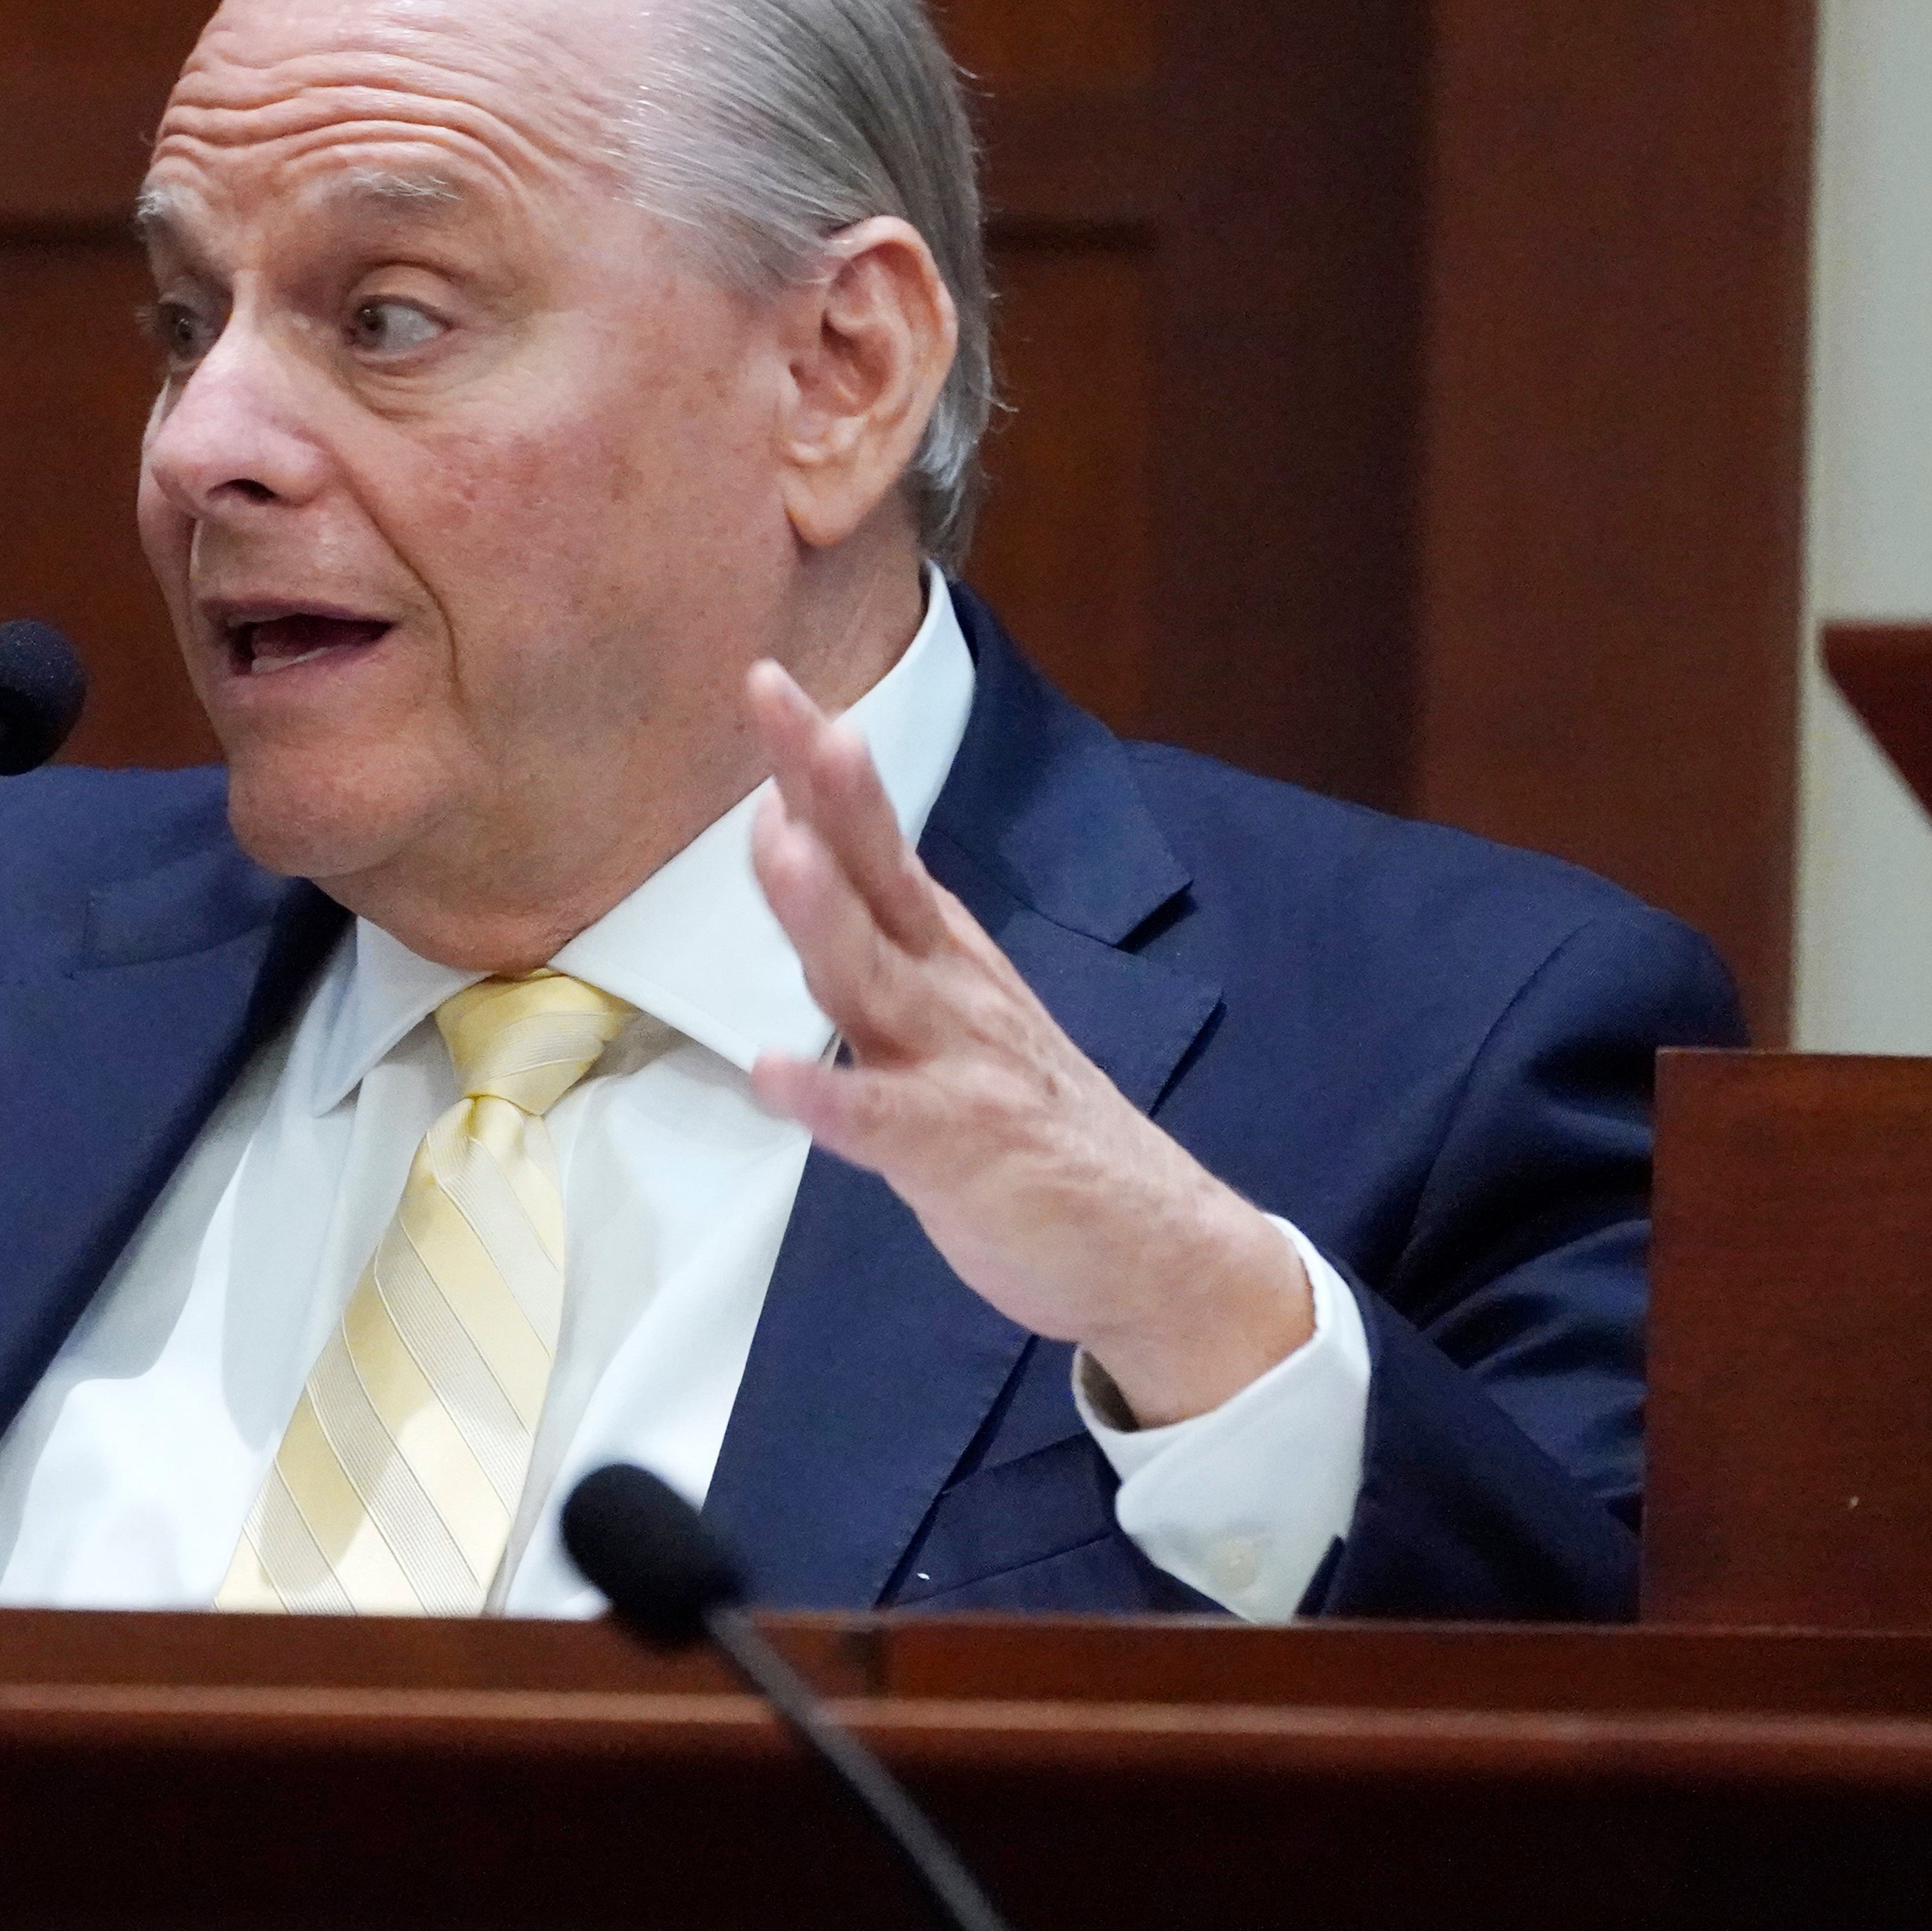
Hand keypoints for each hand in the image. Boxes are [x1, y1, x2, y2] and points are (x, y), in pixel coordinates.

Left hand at [739, 660, 1307, 1424]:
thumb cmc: (1034, 1126)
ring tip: (778, 848)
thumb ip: (874, 942)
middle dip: (821, 791)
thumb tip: (794, 848)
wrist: (1158, 1246)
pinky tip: (773, 1071)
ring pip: (875, 979)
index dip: (819, 767)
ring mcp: (958, 1067)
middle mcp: (948, 991)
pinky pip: (881, 1122)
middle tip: (779, 701)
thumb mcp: (952, 1012)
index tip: (773, 684)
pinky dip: (828, 1096)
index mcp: (943, 954)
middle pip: (872, 877)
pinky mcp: (961, 1151)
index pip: (871, 842)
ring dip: (823, 913)